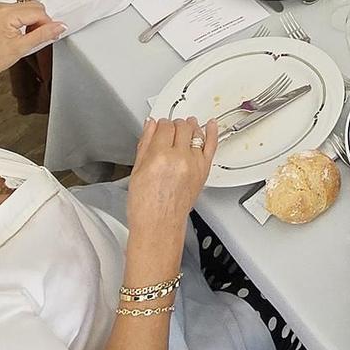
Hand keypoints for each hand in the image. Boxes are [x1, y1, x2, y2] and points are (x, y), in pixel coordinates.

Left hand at [0, 0, 67, 77]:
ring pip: (29, 6)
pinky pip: (21, 9)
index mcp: (6, 14)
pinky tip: (24, 31)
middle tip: (39, 36)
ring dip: (35, 20)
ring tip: (29, 35)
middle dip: (41, 21)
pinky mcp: (0, 11)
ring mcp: (0, 8)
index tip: (51, 34)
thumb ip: (44, 34)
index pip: (37, 12)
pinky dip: (27, 19)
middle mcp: (2, 7)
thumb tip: (60, 26)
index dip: (48, 24)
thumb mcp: (23, 47)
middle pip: (34, 6)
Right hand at [127, 116, 217, 240]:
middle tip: (169, 129)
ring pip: (196, 133)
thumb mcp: (137, 171)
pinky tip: (210, 124)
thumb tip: (150, 125)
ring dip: (190, 126)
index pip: (164, 126)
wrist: (159, 224)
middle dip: (174, 125)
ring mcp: (194, 164)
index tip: (158, 127)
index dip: (160, 124)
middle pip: (181, 127)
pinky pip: (211, 146)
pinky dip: (212, 133)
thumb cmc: (146, 205)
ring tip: (187, 124)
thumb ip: (145, 144)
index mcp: (160, 156)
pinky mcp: (204, 171)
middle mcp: (180, 158)